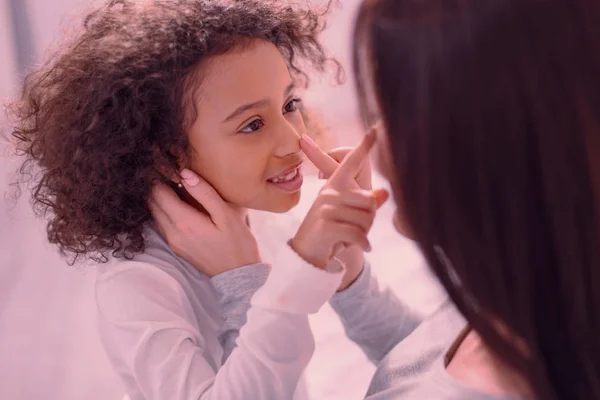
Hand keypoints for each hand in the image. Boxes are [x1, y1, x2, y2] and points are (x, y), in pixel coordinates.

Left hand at [149, 170, 260, 276]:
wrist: (239, 276)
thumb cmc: (238, 243)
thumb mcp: (226, 215)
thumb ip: (205, 193)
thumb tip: (185, 173)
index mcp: (184, 222)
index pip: (158, 192)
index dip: (159, 175)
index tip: (166, 164)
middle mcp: (172, 233)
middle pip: (152, 202)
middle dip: (156, 185)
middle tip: (168, 171)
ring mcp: (172, 242)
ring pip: (154, 213)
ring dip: (159, 198)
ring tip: (174, 184)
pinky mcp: (176, 247)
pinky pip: (162, 224)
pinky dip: (164, 210)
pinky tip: (178, 203)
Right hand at [291, 131, 387, 271]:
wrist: (308, 253)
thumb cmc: (334, 231)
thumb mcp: (352, 215)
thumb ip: (369, 203)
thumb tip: (385, 193)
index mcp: (335, 184)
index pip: (352, 161)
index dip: (365, 145)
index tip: (376, 128)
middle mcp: (329, 192)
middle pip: (370, 201)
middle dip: (370, 221)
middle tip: (357, 230)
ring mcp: (326, 208)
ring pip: (365, 219)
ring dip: (365, 234)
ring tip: (351, 237)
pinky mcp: (326, 225)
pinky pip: (357, 233)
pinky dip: (363, 244)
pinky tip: (362, 247)